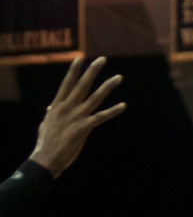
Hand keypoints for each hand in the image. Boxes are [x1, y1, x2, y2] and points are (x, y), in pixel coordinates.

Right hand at [30, 56, 124, 176]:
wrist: (46, 158)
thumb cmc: (45, 144)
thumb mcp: (45, 125)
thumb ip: (50, 115)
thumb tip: (49, 109)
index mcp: (57, 106)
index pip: (67, 84)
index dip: (73, 70)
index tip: (80, 58)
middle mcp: (67, 108)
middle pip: (82, 85)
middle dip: (92, 71)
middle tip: (102, 59)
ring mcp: (76, 117)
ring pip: (95, 97)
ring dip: (107, 86)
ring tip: (118, 77)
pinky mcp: (83, 128)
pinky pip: (101, 117)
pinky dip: (113, 111)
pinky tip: (123, 105)